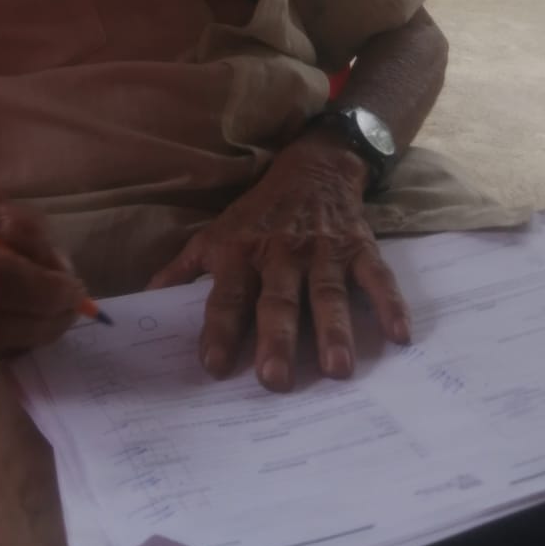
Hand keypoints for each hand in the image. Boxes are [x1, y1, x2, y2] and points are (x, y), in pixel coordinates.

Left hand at [149, 132, 409, 391]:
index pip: (227, 296)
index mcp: (241, 253)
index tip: (212, 367)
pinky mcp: (358, 247)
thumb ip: (184, 269)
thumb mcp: (215, 233)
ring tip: (337, 369)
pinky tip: (398, 335)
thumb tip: (146, 301)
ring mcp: (323, 251)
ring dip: (333, 330)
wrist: (312, 166)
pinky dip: (389, 303)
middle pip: (277, 300)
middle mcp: (280, 253)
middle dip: (276, 339)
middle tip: (275, 379)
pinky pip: (376, 277)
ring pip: (327, 294)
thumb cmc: (258, 212)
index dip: (218, 330)